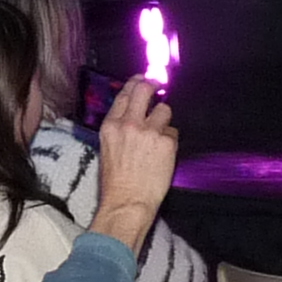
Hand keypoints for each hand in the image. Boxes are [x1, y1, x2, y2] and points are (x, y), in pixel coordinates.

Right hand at [89, 76, 176, 254]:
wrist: (127, 201)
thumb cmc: (116, 181)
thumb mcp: (108, 148)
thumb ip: (119, 127)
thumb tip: (133, 113)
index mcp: (111, 126)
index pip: (124, 94)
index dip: (135, 83)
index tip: (142, 80)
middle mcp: (129, 124)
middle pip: (144, 89)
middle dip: (153, 85)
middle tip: (158, 86)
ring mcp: (149, 132)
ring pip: (164, 110)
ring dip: (164, 120)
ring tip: (158, 137)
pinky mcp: (166, 142)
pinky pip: (173, 132)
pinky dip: (170, 141)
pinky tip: (162, 154)